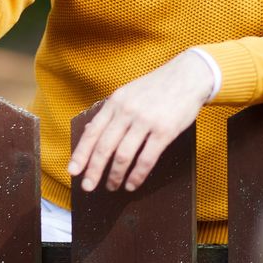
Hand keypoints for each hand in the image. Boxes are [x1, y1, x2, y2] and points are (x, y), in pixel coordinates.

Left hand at [68, 52, 214, 192]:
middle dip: (94, 171)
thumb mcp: (129, 92)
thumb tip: (91, 131)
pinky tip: (132, 184)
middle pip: (105, 147)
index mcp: (116, 102)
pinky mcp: (164, 131)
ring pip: (123, 156)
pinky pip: (146, 159)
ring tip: (112, 186)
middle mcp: (127, 111)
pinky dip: (136, 175)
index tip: (73, 170)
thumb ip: (113, 111)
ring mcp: (146, 121)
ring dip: (115, 176)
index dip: (81, 154)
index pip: (93, 132)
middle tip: (88, 186)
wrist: (189, 76)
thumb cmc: (158, 86)